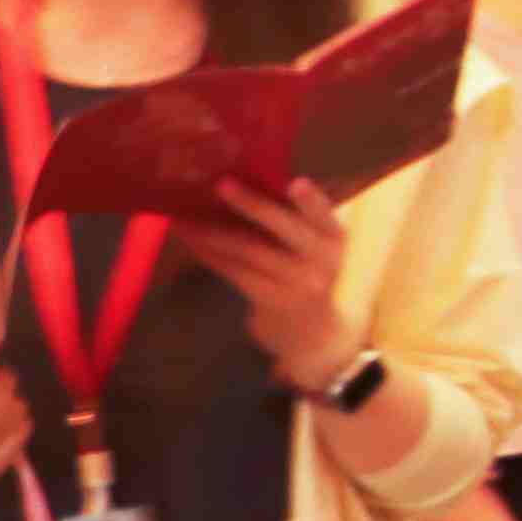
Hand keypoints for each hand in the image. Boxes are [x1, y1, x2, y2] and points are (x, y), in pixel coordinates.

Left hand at [192, 181, 354, 387]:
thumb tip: (246, 189)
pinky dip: (211, 255)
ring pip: (249, 249)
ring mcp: (297, 283)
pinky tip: (192, 242)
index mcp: (335, 240)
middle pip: (283, 227)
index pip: (325, 214)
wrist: (316, 339)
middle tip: (220, 184)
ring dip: (213, 230)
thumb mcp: (316, 252)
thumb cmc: (310, 281)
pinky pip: (235, 272)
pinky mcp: (271, 300)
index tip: (294, 181)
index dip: (311, 199)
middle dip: (250, 204)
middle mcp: (322, 260)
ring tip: (186, 215)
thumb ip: (295, 226)